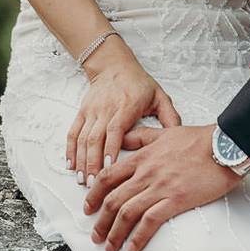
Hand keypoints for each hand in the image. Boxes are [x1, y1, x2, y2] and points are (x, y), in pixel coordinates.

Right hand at [67, 39, 180, 185]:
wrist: (114, 65)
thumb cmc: (139, 83)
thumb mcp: (159, 96)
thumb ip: (170, 117)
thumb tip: (179, 138)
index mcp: (127, 106)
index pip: (115, 130)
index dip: (110, 149)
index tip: (109, 169)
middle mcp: (107, 109)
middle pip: (96, 139)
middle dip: (93, 163)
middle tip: (93, 185)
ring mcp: (92, 111)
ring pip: (83, 138)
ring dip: (81, 161)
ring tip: (82, 180)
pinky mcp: (82, 112)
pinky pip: (74, 132)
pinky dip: (70, 149)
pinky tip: (71, 165)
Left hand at [82, 125, 240, 250]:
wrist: (224, 146)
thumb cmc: (199, 140)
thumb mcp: (164, 132)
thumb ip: (141, 137)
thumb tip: (122, 138)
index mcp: (142, 158)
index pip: (107, 178)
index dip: (93, 195)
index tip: (88, 208)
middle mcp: (146, 174)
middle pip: (113, 200)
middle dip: (100, 222)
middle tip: (96, 236)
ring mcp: (160, 188)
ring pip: (127, 213)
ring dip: (115, 233)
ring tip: (110, 246)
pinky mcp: (176, 200)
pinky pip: (151, 221)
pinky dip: (139, 237)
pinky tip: (133, 248)